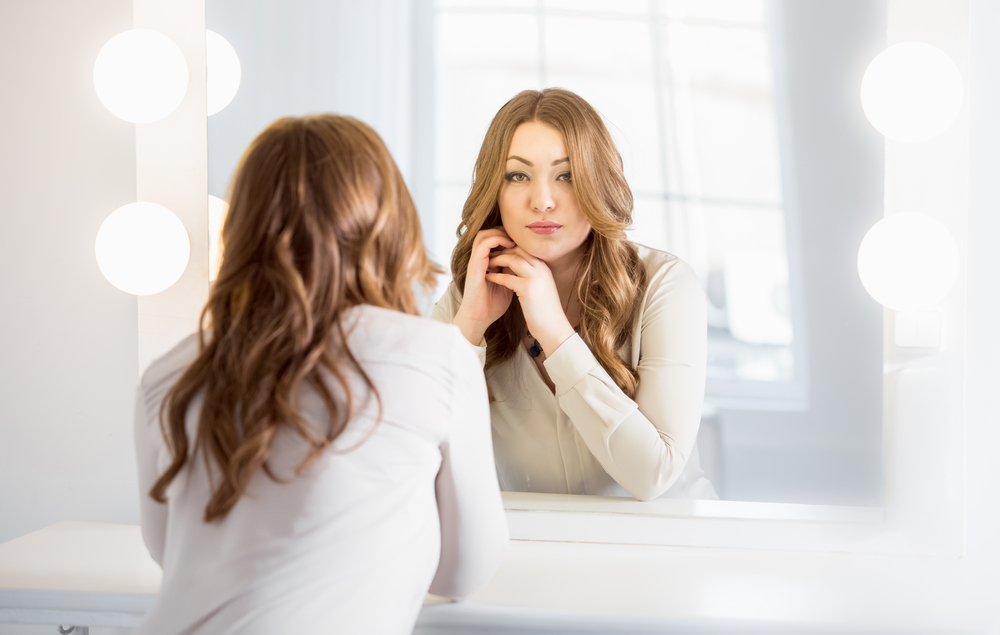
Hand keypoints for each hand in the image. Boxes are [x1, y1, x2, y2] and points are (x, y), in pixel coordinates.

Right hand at [452, 228, 516, 345]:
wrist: (480, 318)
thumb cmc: (492, 305)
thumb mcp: (508, 286)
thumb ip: (513, 274)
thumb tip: (529, 265)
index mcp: (486, 264)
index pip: (494, 241)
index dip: (507, 237)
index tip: (522, 241)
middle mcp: (479, 260)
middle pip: (487, 233)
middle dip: (503, 231)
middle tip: (518, 236)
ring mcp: (475, 262)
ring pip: (483, 235)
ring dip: (499, 233)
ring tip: (513, 240)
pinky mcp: (474, 266)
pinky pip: (483, 244)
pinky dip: (496, 240)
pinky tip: (509, 245)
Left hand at [485, 247, 575, 355]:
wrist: (554, 328)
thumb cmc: (546, 311)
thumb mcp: (542, 288)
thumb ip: (533, 276)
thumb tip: (520, 270)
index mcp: (544, 268)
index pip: (525, 249)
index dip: (510, 248)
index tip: (498, 252)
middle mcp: (541, 269)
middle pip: (518, 250)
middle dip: (502, 250)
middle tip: (489, 254)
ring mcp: (536, 277)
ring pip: (512, 259)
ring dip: (496, 260)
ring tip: (487, 264)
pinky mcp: (528, 288)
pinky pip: (506, 277)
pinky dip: (495, 276)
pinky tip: (488, 277)